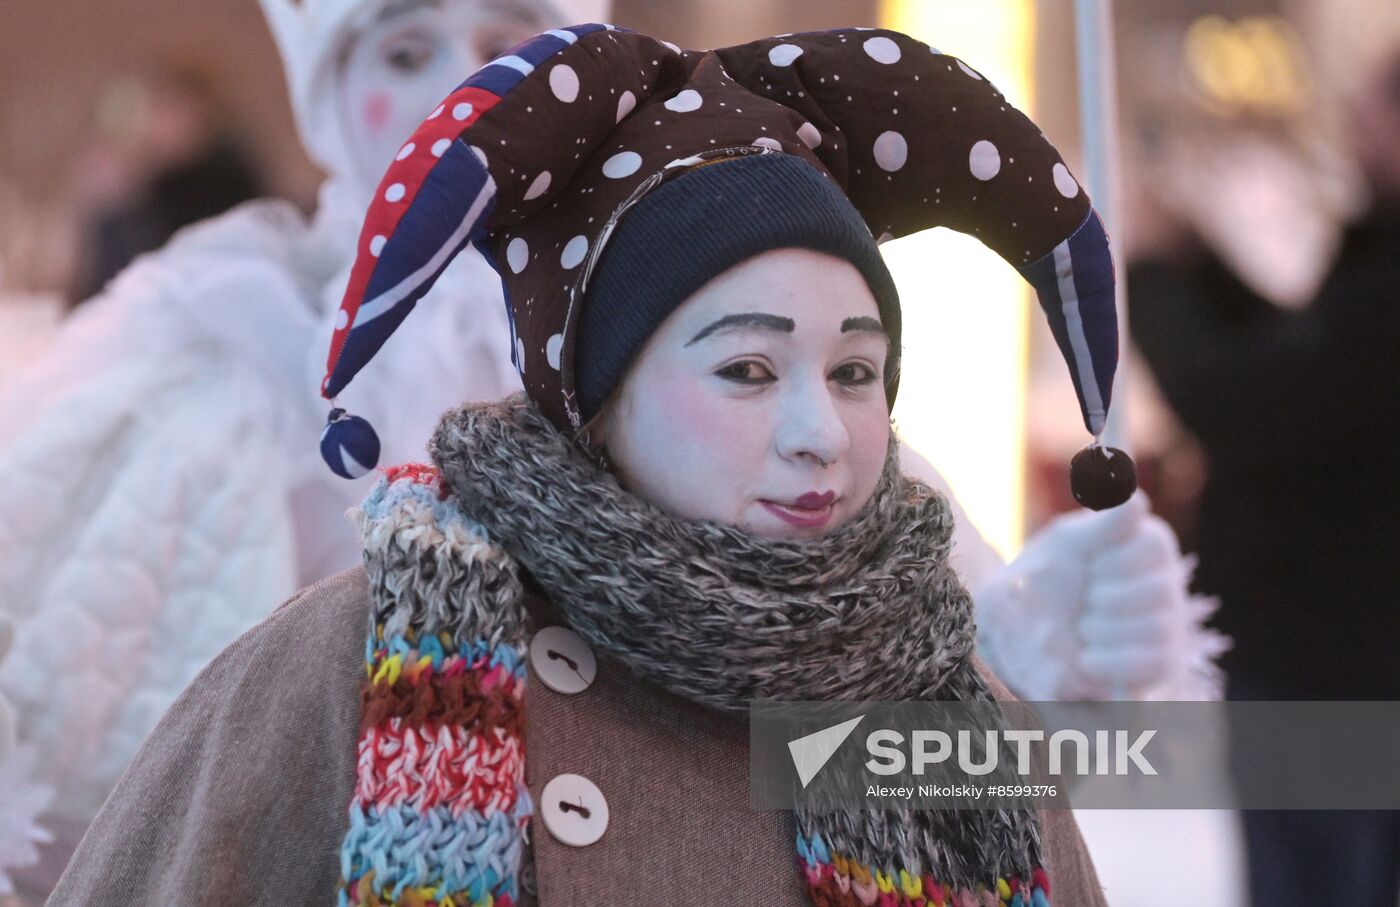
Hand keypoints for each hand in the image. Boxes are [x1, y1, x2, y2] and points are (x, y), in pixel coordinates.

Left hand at [974, 493, 1214, 699]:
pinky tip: (1087, 658)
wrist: (1021, 634)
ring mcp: (1169, 624)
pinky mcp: (1162, 663)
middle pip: (1159, 588)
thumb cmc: (1045, 579)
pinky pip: (1154, 664)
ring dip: (1101, 630)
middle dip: (1103, 597)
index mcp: (1146, 543)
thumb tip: (1138, 499)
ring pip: (1154, 628)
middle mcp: (1166, 580)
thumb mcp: (1064, 545)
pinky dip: (1111, 662)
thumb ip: (1102, 525)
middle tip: (1083, 600)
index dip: (1110, 559)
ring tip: (1083, 628)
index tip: (1087, 565)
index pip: (1154, 544)